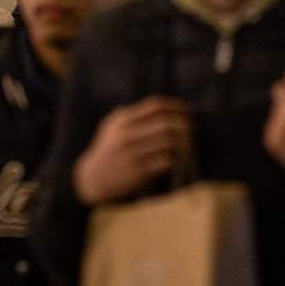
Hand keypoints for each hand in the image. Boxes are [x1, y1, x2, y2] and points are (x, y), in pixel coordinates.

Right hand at [72, 97, 190, 205]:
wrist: (91, 180)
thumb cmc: (106, 151)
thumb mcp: (111, 127)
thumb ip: (130, 114)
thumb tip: (159, 107)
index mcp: (122, 121)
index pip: (154, 106)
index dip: (175, 105)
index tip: (187, 110)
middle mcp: (127, 135)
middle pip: (165, 123)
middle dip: (184, 123)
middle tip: (193, 127)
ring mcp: (133, 154)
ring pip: (168, 141)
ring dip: (183, 142)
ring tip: (188, 143)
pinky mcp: (138, 172)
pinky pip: (165, 161)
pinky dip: (175, 158)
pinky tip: (177, 158)